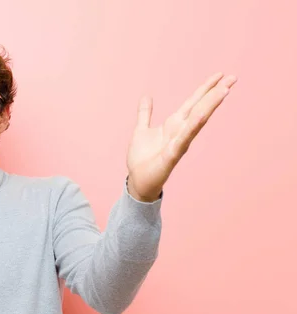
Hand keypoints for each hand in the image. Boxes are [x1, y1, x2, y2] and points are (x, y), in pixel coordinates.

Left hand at [126, 72, 237, 201]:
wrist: (138, 181)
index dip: (205, 88)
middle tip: (233, 78)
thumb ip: (145, 114)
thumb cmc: (142, 159)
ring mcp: (179, 143)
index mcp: (174, 124)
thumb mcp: (141, 130)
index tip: (220, 74)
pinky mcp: (173, 155)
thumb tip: (146, 96)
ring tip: (224, 90)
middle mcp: (180, 131)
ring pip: (197, 121)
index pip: (193, 102)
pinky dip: (193, 127)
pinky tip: (202, 115)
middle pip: (200, 108)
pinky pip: (184, 139)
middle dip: (215, 93)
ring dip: (210, 105)